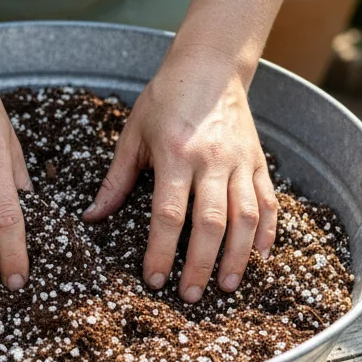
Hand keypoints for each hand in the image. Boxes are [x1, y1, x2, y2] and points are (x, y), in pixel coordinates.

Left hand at [84, 45, 278, 301]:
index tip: (155, 279)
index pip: (169, 213)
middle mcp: (211, 160)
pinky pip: (268, 201)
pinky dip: (268, 232)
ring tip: (227, 287)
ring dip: (238, 256)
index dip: (162, 250)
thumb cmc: (165, 99)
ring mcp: (239, 161)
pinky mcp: (258, 160)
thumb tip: (92, 218)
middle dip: (200, 264)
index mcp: (174, 154)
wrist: (209, 64)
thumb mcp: (133, 135)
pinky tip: (261, 257)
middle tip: (190, 296)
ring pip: (246, 217)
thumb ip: (116, 180)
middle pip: (210, 222)